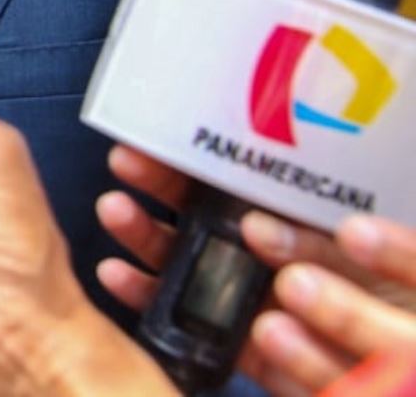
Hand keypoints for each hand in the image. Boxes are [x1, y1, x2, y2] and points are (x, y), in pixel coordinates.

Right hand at [96, 147, 415, 395]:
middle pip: (205, 213)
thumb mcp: (387, 259)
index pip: (249, 178)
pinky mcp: (246, 348)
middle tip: (128, 162)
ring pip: (187, 262)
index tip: (164, 131)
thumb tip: (259, 228)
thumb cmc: (404, 310)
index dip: (203, 152)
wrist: (407, 377)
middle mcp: (277, 257)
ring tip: (116, 211)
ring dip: (145, 234)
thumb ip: (321, 242)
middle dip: (160, 185)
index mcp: (311, 223)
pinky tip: (121, 277)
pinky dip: (145, 297)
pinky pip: (188, 322)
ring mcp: (256, 300)